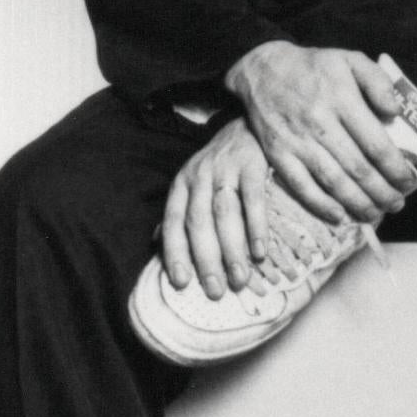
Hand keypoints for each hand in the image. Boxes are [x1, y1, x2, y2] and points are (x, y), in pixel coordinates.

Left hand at [160, 116, 274, 298]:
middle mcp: (199, 177)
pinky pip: (253, 199)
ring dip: (232, 250)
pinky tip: (260, 252)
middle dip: (206, 260)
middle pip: (198, 223)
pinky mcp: (252, 164)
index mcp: (181, 185)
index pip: (173, 222)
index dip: (175, 253)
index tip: (181, 283)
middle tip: (215, 291)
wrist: (247, 125)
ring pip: (224, 214)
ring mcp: (225, 169)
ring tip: (239, 279)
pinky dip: (256, 227)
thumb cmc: (219, 164)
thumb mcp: (192, 183)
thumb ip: (178, 213)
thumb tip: (156, 245)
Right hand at [222, 40, 412, 225]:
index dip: (396, 169)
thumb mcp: (351, 59)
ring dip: (358, 204)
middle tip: (397, 204)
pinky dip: (321, 205)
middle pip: (358, 169)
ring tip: (376, 214)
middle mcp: (320, 122)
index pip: (376, 144)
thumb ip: (378, 81)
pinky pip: (301, 186)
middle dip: (382, 193)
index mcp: (342, 99)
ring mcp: (297, 141)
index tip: (409, 182)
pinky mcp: (278, 154)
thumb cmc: (314, 67)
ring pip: (333, 182)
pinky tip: (340, 216)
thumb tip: (395, 112)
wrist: (264, 70)